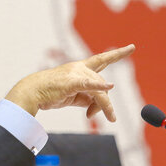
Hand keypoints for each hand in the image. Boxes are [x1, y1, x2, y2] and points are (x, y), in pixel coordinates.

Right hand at [5, 44, 134, 120]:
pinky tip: (108, 87)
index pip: (102, 60)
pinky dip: (99, 88)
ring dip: (105, 107)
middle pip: (103, 84)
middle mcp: (80, 68)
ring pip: (99, 90)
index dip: (117, 54)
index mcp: (80, 68)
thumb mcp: (74, 96)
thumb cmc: (51, 93)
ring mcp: (76, 74)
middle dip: (106, 103)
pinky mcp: (71, 83)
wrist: (33, 92)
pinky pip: (88, 85)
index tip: (132, 47)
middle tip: (109, 117)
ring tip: (105, 118)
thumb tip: (97, 108)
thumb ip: (88, 99)